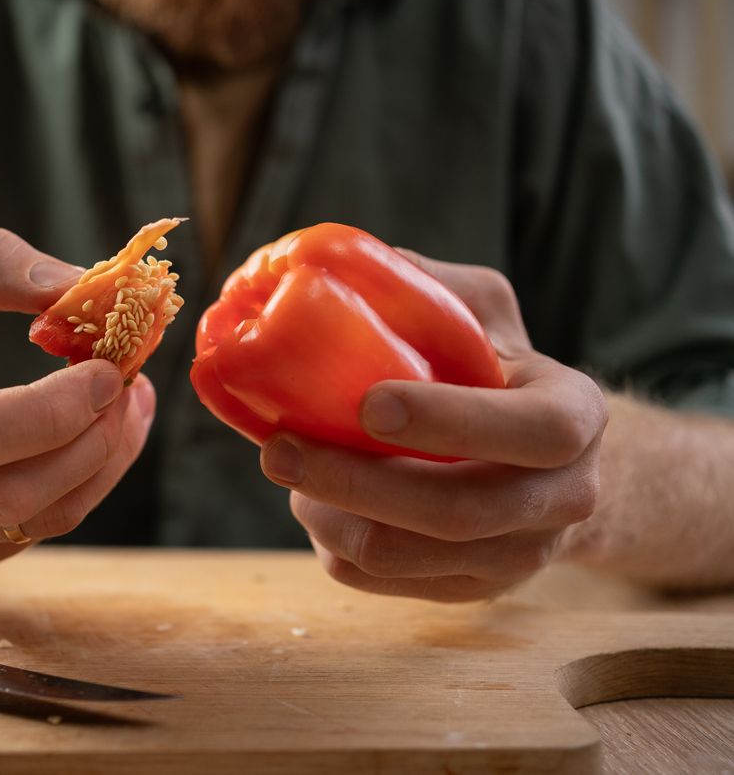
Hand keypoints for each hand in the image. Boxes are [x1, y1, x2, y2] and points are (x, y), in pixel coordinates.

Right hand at [0, 228, 154, 567]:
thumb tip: (79, 290)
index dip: (44, 413)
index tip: (104, 371)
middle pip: (8, 491)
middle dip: (88, 437)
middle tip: (126, 382)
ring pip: (39, 518)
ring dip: (106, 459)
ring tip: (129, 401)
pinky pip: (43, 531)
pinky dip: (92, 482)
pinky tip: (103, 434)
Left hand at [261, 252, 606, 600]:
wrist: (542, 461)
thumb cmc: (494, 370)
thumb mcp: (484, 313)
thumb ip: (427, 286)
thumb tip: (332, 263)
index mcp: (576, 418)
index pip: (531, 430)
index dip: (451, 421)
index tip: (367, 402)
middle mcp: (564, 498)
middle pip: (457, 512)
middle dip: (355, 482)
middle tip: (278, 450)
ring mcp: (521, 556)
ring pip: (410, 557)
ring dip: (331, 516)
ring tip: (286, 468)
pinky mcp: (474, 589)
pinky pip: (388, 583)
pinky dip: (334, 546)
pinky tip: (313, 502)